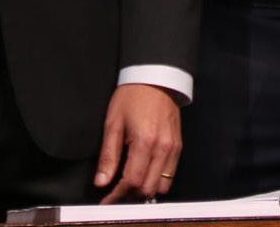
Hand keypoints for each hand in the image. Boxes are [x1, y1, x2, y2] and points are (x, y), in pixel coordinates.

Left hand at [94, 83, 181, 203]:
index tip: (107, 201)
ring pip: (162, 185)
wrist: (156, 78)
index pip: (131, 180)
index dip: (117, 195)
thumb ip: (108, 155)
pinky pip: (171, 174)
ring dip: (145, 190)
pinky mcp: (178, 146)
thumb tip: (101, 181)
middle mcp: (162, 147)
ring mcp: (173, 147)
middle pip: (148, 187)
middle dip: (130, 196)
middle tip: (115, 195)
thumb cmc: (133, 96)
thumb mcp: (113, 124)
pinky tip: (144, 175)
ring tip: (130, 187)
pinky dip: (158, 180)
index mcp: (144, 141)